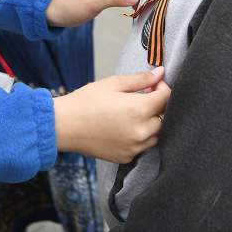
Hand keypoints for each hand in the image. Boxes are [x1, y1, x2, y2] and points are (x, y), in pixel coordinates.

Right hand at [53, 68, 170, 162]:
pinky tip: (124, 127)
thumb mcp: (113, 83)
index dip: (162, 88)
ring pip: (156, 134)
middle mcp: (141, 131)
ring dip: (151, 123)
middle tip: (141, 97)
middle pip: (164, 117)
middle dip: (157, 106)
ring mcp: (134, 147)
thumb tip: (160, 73)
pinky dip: (139, 136)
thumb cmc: (86, 101)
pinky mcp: (127, 157)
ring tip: (132, 113)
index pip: (166, 98)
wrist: (64, 126)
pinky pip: (142, 146)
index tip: (152, 84)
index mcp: (140, 110)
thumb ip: (141, 79)